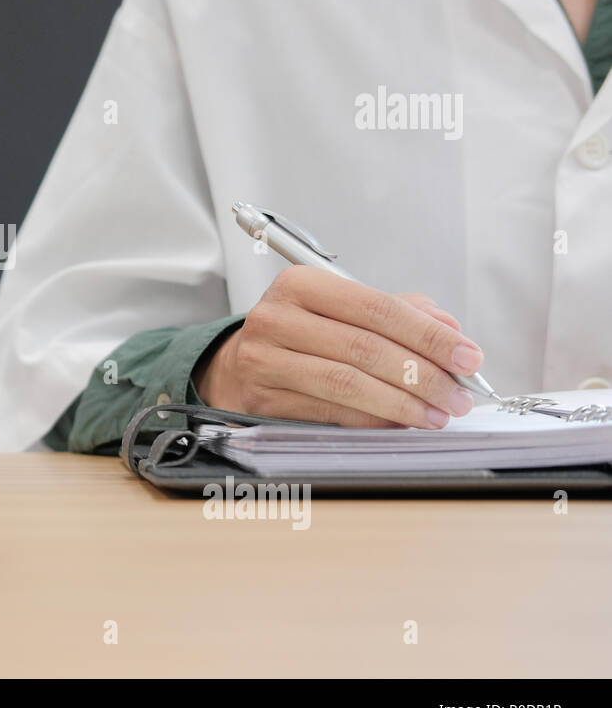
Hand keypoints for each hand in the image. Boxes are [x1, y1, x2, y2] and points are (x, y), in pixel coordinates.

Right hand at [192, 266, 483, 428]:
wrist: (240, 362)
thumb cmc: (301, 331)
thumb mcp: (341, 307)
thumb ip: (397, 311)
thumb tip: (450, 329)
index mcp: (300, 284)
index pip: (376, 308)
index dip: (428, 335)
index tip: (468, 357)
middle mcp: (276, 318)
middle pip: (363, 348)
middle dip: (422, 375)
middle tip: (459, 395)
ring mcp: (264, 361)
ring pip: (346, 385)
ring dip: (401, 404)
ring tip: (436, 414)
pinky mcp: (263, 400)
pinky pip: (330, 413)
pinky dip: (372, 421)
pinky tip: (400, 423)